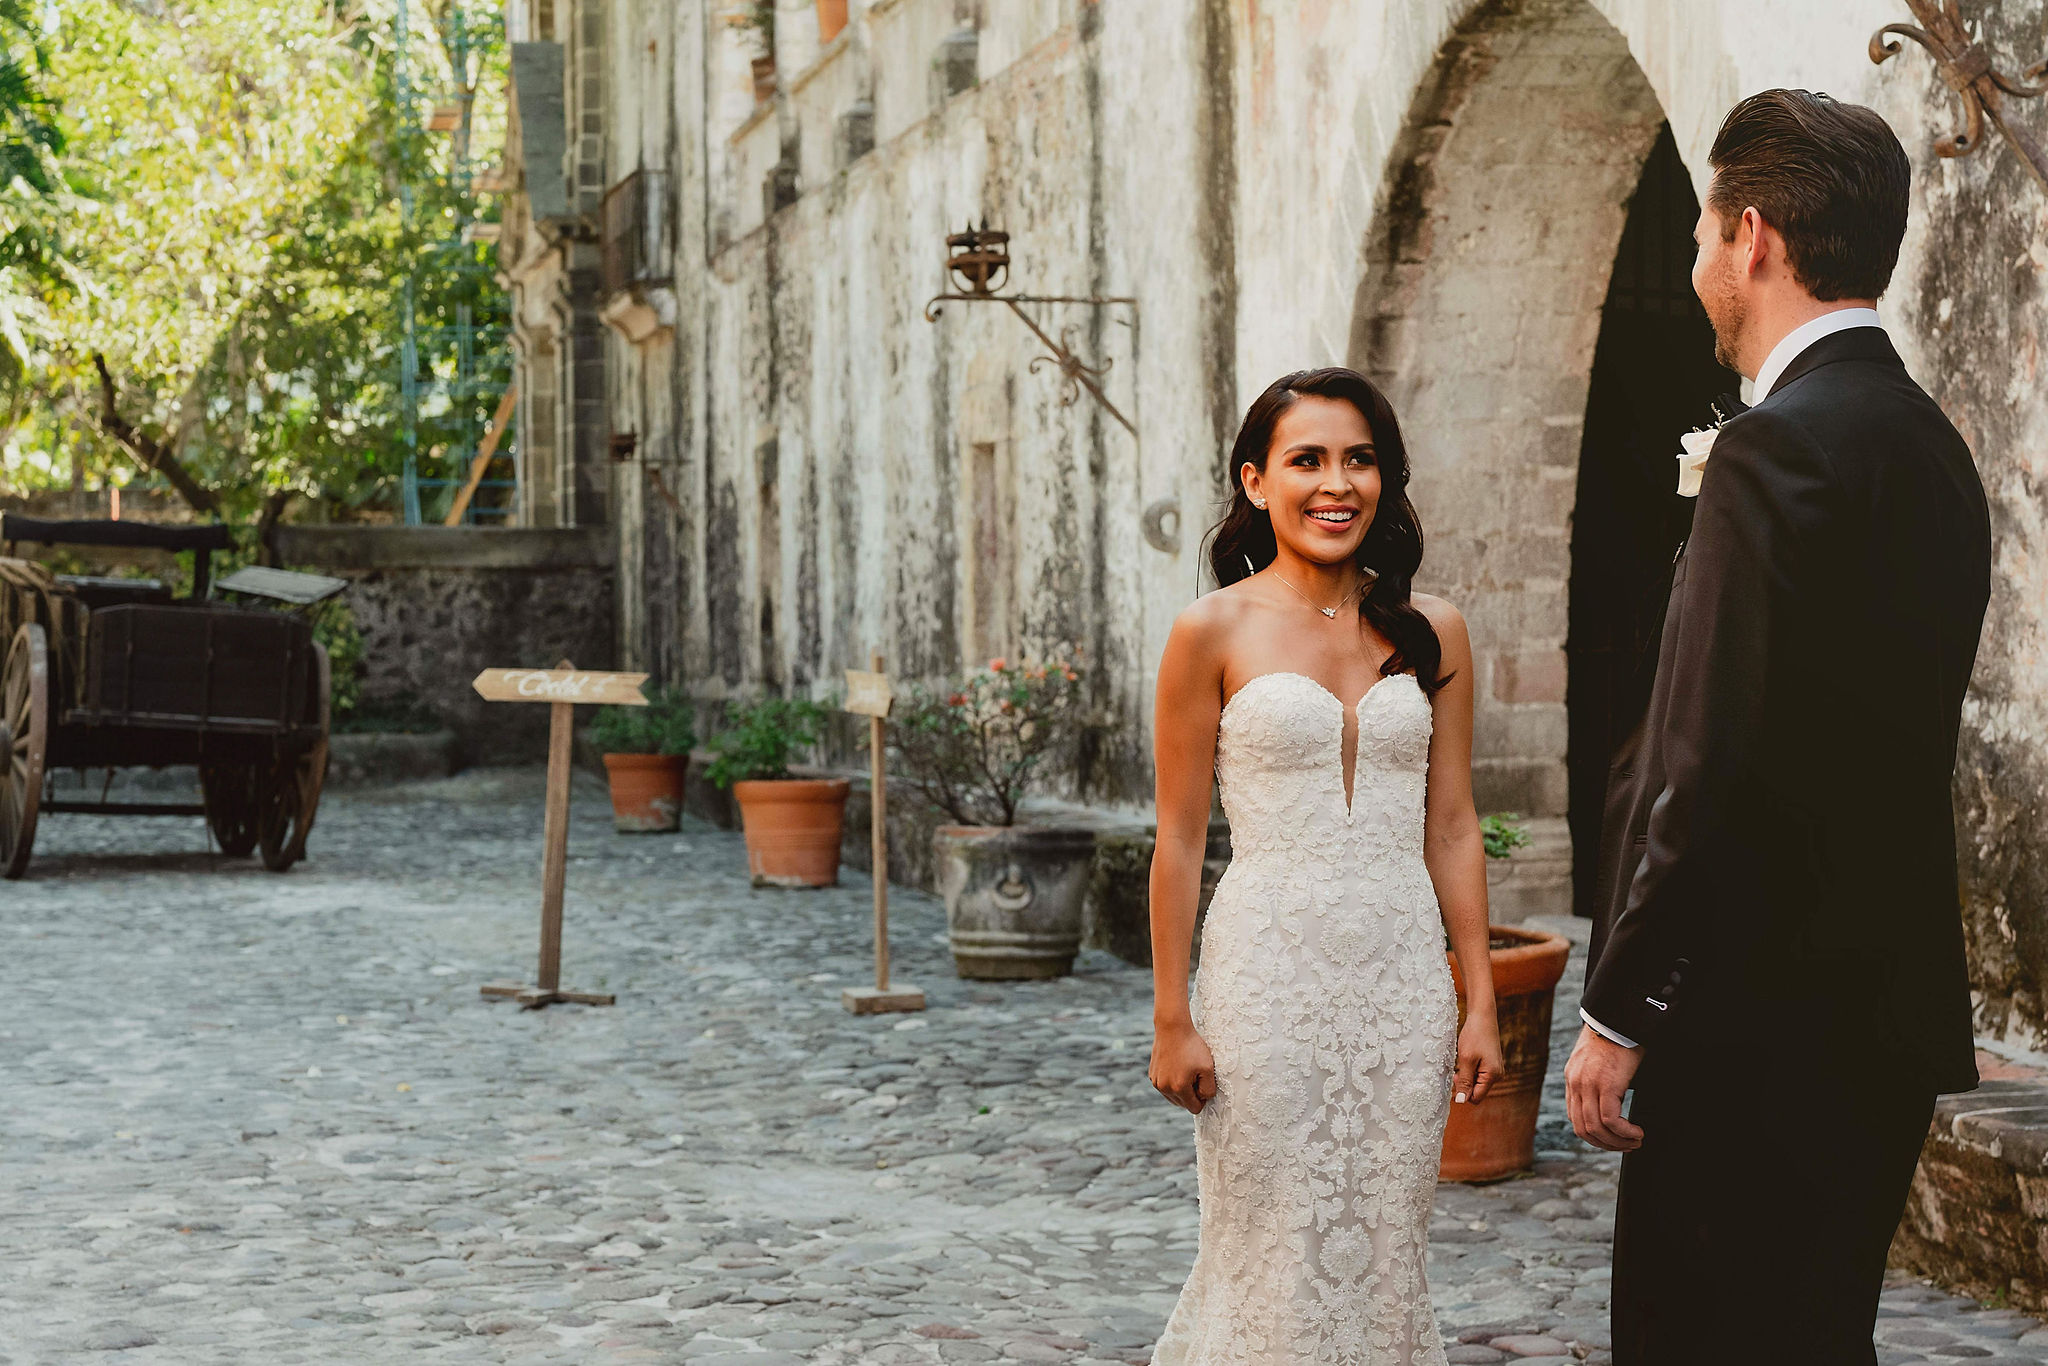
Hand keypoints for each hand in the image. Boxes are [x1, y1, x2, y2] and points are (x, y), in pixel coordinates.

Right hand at [1149, 1020, 1217, 1113]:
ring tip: (1186, 1070)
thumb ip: (1209, 1089)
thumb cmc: (1192, 1046)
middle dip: (1191, 1093)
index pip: (1194, 1108)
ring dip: (1181, 1089)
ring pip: (1174, 1097)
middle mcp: (1164, 1088)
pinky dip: (1172, 1081)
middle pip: (1183, 1104)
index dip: (1202, 1098)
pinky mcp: (1152, 1075)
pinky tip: (1177, 1066)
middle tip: (1195, 1073)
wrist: (1172, 1027)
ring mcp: (1156, 1082)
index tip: (1203, 1082)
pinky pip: (1166, 1087)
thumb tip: (1204, 1098)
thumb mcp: (1208, 1068)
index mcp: (1179, 1088)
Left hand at [1453, 1011, 1501, 1105]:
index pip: (1476, 1097)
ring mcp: (1495, 1069)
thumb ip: (1464, 1081)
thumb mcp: (1466, 1060)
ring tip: (1461, 1061)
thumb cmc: (1474, 1036)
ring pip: (1477, 1082)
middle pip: (1477, 1091)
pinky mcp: (1492, 1063)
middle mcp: (1497, 1075)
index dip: (1463, 1093)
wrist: (1482, 1016)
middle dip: (1464, 1084)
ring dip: (1466, 1076)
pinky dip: (1470, 1070)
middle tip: (1456, 1069)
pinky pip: (1479, 1074)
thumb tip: (1461, 1101)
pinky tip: (1466, 1059)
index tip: (1454, 1078)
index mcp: (1492, 1075)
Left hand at [1565, 1024, 1644, 1150]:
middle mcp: (1575, 1084)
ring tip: (1634, 1141)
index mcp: (1572, 1079)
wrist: (1619, 1018)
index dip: (1594, 1136)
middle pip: (1583, 1129)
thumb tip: (1610, 1104)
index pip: (1575, 1119)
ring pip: (1597, 1128)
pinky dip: (1624, 1132)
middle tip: (1626, 1146)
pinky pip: (1610, 1120)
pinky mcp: (1606, 1085)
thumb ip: (1596, 1082)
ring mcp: (1588, 1085)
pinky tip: (1637, 1132)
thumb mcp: (1598, 1062)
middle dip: (1606, 1144)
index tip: (1612, 1140)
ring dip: (1618, 1141)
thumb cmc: (1615, 1038)